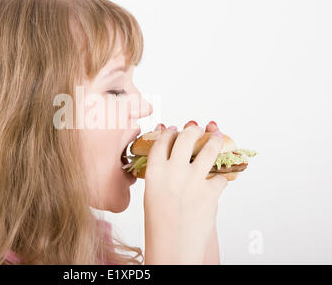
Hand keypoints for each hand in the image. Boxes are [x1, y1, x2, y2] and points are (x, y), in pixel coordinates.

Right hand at [143, 121, 227, 263]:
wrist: (173, 246)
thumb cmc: (158, 225)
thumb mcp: (152, 195)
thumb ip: (162, 177)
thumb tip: (173, 166)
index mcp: (155, 171)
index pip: (163, 142)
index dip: (169, 133)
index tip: (173, 129)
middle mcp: (174, 170)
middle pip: (186, 137)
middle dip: (193, 130)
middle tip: (196, 129)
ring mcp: (194, 179)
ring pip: (209, 149)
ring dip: (215, 140)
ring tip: (217, 136)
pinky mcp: (211, 191)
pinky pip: (221, 178)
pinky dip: (221, 178)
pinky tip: (221, 178)